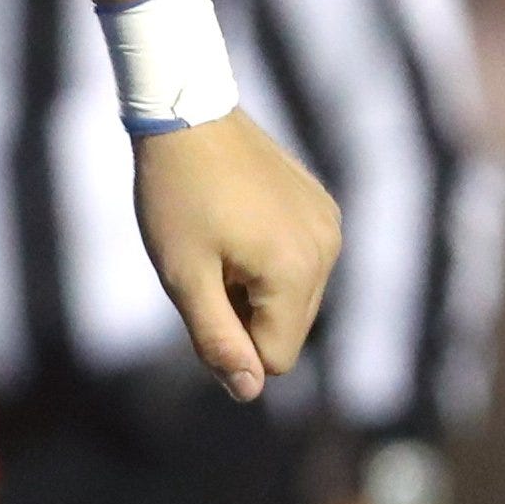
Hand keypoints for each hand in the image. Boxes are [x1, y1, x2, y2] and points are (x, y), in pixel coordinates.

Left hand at [133, 111, 339, 399]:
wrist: (187, 111)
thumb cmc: (175, 195)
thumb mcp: (182, 275)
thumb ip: (217, 339)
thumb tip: (249, 392)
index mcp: (294, 273)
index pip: (275, 357)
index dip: (230, 340)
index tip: (201, 293)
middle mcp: (327, 251)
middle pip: (289, 329)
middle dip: (245, 313)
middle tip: (205, 263)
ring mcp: (330, 225)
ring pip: (297, 297)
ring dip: (256, 287)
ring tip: (220, 239)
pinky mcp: (324, 206)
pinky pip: (303, 261)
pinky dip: (270, 258)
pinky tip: (237, 220)